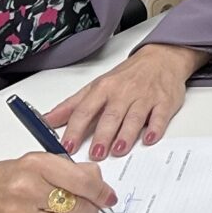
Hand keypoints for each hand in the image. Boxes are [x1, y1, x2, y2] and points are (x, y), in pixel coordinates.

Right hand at [0, 153, 118, 212]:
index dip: (102, 192)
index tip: (109, 197)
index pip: (84, 180)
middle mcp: (30, 187)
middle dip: (91, 210)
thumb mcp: (34, 163)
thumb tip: (98, 179)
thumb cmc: (1, 179)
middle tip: (90, 208)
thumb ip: (68, 170)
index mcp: (37, 164)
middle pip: (80, 205)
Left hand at [41, 43, 202, 157]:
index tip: (68, 146)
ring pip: (134, 117)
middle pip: (111, 115)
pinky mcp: (164, 102)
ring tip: (119, 150)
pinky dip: (155, 127)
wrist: (162, 58)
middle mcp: (123, 93)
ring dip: (126, 134)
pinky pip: (160, 116)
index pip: (85, 110)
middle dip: (103, 135)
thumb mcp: (96, 86)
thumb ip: (72, 106)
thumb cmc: (127, 76)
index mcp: (103, 89)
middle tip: (96, 154)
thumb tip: (47, 120)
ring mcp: (145, 97)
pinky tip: (149, 138)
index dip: (75, 129)